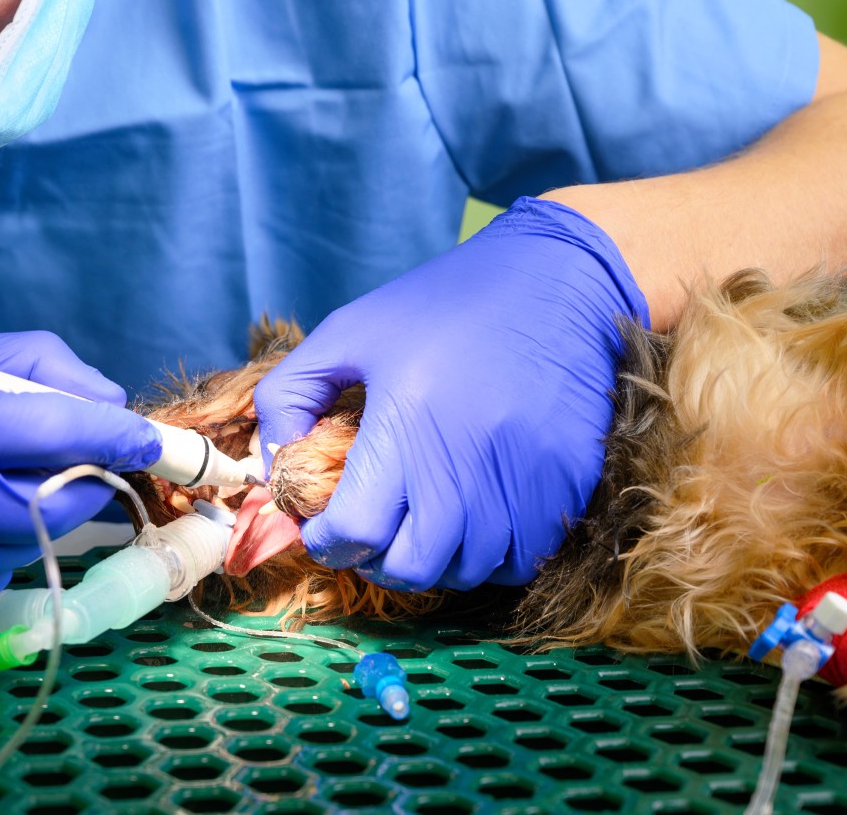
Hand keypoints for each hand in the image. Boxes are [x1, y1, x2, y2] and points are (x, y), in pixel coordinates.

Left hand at [254, 197, 648, 590]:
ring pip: (470, 569)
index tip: (322, 526)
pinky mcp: (568, 485)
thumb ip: (289, 394)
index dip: (327, 541)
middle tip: (369, 534)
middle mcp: (468, 461)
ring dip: (435, 559)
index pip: (356, 529)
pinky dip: (492, 555)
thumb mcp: (348, 330)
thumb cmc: (444, 302)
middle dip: (376, 561)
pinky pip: (526, 557)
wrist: (558, 276)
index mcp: (407, 420)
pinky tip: (475, 518)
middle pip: (412, 566)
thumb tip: (277, 464)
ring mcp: (525, 479)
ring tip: (421, 522)